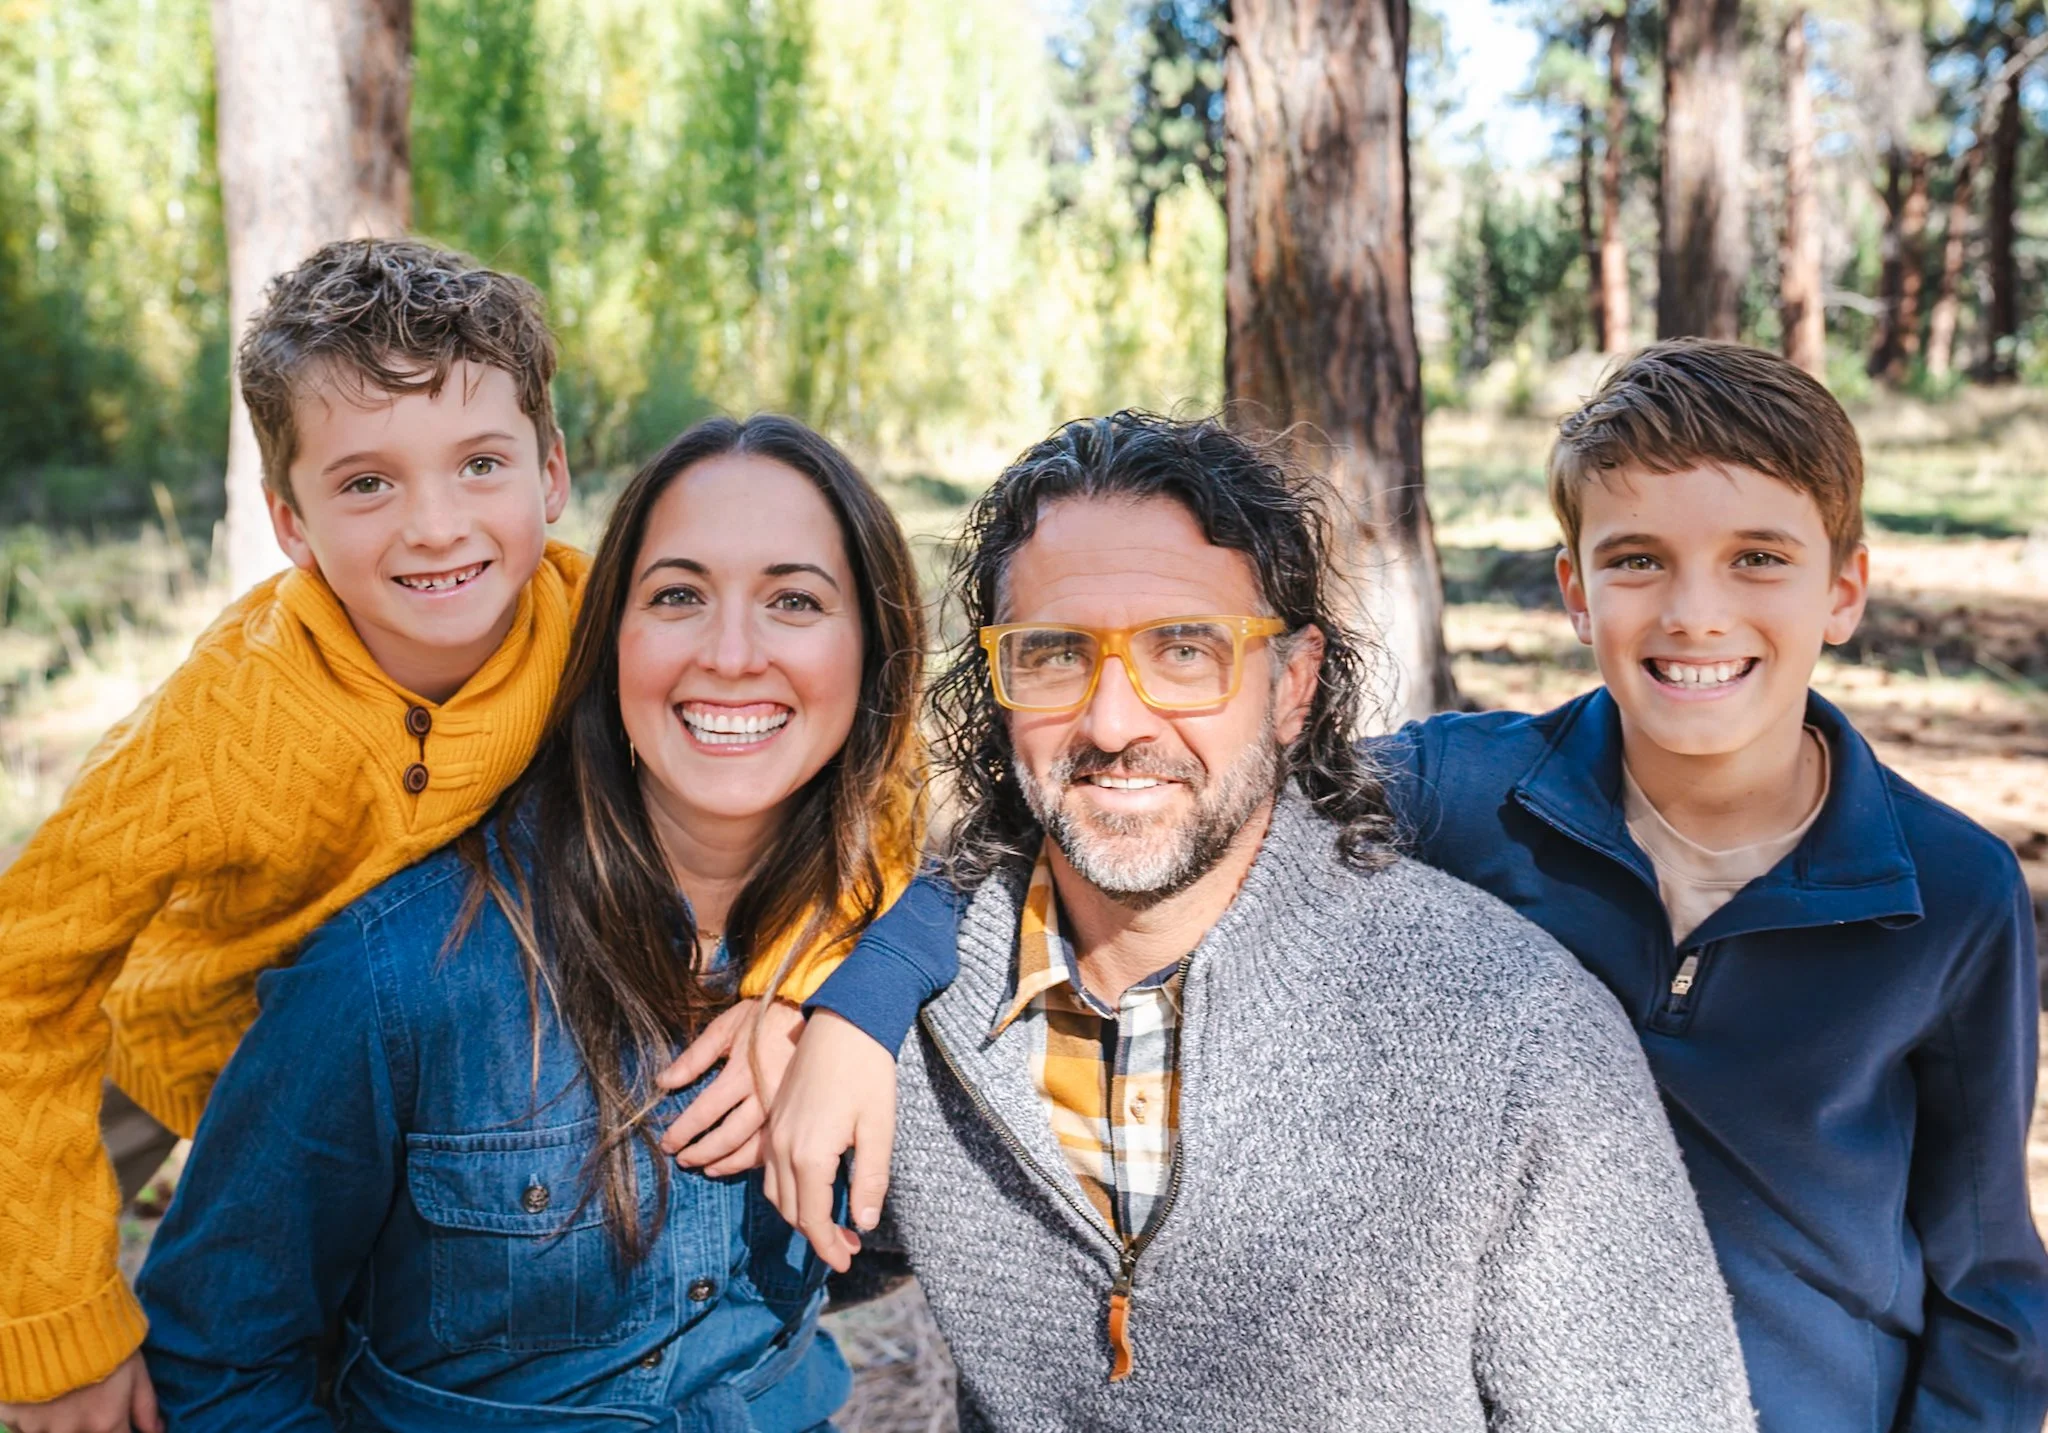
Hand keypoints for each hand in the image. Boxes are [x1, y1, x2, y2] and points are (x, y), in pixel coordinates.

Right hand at [0, 1352, 162, 1432]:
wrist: (50, 1317)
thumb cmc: (102, 1339)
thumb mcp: (135, 1367)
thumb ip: (145, 1405)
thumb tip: (156, 1431)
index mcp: (106, 1421)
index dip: (122, 1432)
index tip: (118, 1421)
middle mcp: (73, 1432)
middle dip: (92, 1428)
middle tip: (91, 1402)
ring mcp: (40, 1429)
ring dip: (64, 1424)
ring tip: (69, 1399)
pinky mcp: (13, 1420)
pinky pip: (28, 1431)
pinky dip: (38, 1422)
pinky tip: (46, 1401)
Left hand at [656, 998, 804, 1176]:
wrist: (810, 1011)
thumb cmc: (764, 1015)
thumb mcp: (725, 1027)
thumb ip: (694, 1057)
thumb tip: (663, 1082)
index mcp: (741, 1073)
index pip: (704, 1112)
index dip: (683, 1132)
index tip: (667, 1144)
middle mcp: (763, 1095)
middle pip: (728, 1137)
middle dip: (702, 1153)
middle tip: (683, 1160)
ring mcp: (783, 1107)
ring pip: (754, 1148)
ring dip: (728, 1163)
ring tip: (708, 1169)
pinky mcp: (797, 1111)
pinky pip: (776, 1143)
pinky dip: (756, 1159)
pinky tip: (740, 1162)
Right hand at [762, 1010, 896, 1273]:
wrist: (845, 1019)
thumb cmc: (868, 1070)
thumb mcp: (879, 1128)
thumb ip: (870, 1180)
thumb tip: (861, 1225)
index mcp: (809, 1155)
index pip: (811, 1219)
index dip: (828, 1247)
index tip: (846, 1263)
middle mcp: (783, 1147)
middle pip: (790, 1210)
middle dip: (815, 1235)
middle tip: (846, 1248)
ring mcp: (775, 1131)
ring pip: (774, 1191)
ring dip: (798, 1214)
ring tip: (829, 1224)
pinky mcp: (775, 1117)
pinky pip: (769, 1166)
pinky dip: (785, 1189)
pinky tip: (809, 1188)